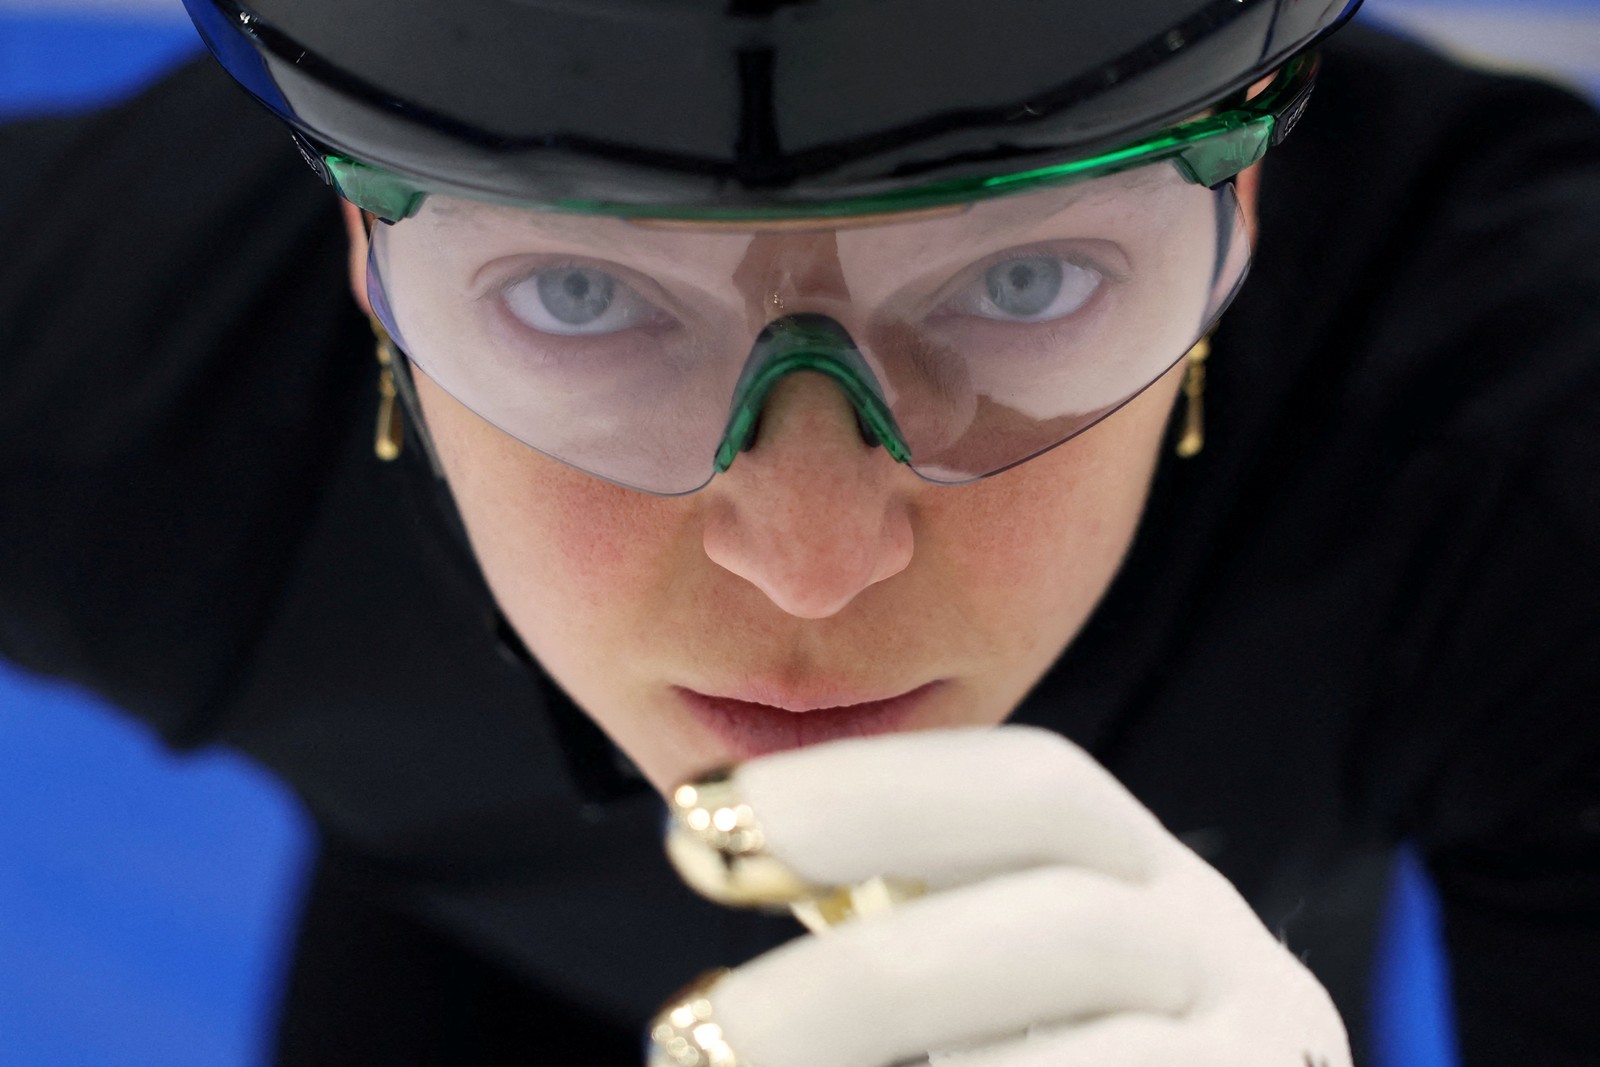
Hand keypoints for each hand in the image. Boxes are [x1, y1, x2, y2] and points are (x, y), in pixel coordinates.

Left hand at [658, 725, 1349, 1066]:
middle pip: (1058, 925)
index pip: (1027, 783)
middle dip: (871, 979)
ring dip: (911, 1057)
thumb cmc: (1027, 1045)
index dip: (865, 789)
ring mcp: (1261, 1041)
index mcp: (1132, 867)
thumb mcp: (980, 987)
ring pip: (1089, 1052)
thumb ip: (897, 947)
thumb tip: (714, 967)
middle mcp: (1209, 939)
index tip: (699, 815)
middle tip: (704, 1030)